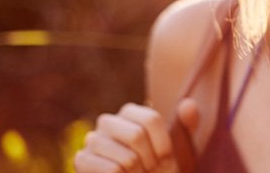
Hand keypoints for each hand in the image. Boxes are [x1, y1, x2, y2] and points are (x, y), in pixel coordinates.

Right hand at [74, 98, 199, 172]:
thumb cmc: (157, 170)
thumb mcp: (179, 149)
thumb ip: (186, 126)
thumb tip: (189, 103)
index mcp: (131, 112)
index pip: (151, 119)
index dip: (163, 145)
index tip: (165, 160)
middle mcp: (108, 121)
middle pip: (137, 136)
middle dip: (150, 161)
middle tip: (149, 171)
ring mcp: (92, 140)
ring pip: (126, 158)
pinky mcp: (81, 160)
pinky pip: (111, 171)